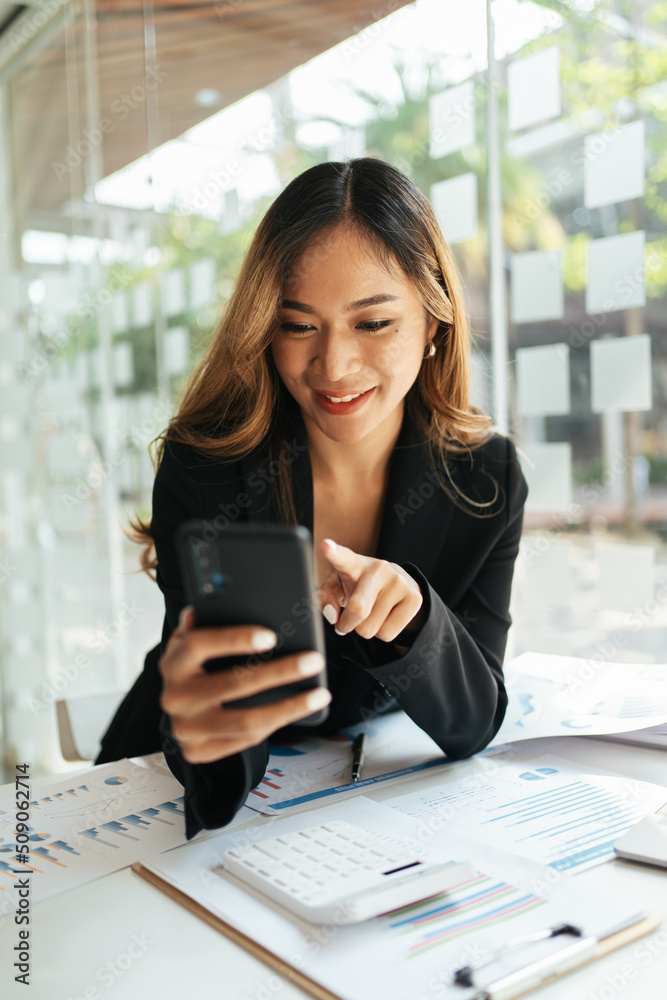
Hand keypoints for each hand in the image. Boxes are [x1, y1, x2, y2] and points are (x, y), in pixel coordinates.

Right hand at [158, 608, 330, 763]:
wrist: (181, 710)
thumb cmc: (196, 667)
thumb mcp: (194, 642)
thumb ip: (205, 624)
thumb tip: (210, 605)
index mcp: (172, 663)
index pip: (199, 645)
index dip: (235, 639)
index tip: (271, 636)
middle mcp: (175, 697)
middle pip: (232, 684)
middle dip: (280, 671)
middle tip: (313, 660)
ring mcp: (185, 728)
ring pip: (245, 721)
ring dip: (289, 707)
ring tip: (319, 694)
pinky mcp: (198, 751)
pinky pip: (246, 739)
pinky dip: (277, 723)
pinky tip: (300, 709)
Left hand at [316, 538, 424, 641]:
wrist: (399, 585)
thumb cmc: (360, 586)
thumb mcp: (338, 588)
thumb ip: (325, 598)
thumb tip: (332, 616)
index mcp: (355, 564)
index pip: (344, 558)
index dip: (334, 553)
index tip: (325, 546)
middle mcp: (379, 569)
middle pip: (358, 609)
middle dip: (347, 625)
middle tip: (345, 623)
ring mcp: (399, 583)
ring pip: (372, 629)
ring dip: (366, 629)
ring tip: (372, 613)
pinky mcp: (414, 599)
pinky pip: (387, 634)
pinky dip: (381, 633)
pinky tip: (385, 618)